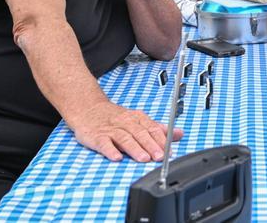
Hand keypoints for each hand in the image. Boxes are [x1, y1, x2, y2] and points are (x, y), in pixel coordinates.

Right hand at [67, 101, 182, 161]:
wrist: (87, 108)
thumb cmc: (115, 117)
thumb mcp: (138, 120)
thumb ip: (158, 129)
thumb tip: (179, 134)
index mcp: (137, 118)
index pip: (152, 128)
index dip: (161, 140)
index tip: (170, 151)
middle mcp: (125, 123)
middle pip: (140, 133)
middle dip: (151, 145)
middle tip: (159, 157)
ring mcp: (110, 129)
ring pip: (124, 138)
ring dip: (135, 149)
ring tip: (143, 159)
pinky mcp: (96, 136)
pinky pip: (103, 143)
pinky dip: (110, 150)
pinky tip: (116, 157)